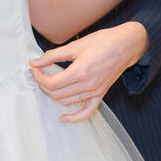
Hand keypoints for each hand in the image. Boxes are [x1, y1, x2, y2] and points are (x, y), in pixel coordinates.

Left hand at [28, 22, 147, 121]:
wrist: (126, 45)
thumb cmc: (103, 42)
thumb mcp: (75, 45)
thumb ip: (53, 55)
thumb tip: (34, 62)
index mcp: (80, 72)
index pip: (51, 83)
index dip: (38, 77)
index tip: (34, 68)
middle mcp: (87, 85)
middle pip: (56, 94)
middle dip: (43, 85)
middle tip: (39, 73)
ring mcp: (95, 92)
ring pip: (66, 102)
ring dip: (53, 95)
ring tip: (48, 84)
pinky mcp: (100, 94)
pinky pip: (87, 111)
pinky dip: (74, 117)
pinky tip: (63, 118)